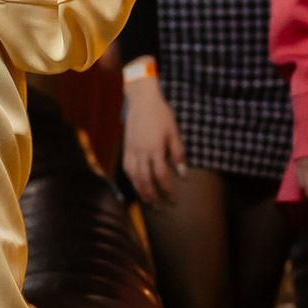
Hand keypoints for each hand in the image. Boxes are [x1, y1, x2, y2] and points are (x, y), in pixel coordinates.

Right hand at [121, 74, 186, 207]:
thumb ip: (177, 153)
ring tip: (147, 201)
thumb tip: (181, 173)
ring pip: (134, 177)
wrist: (142, 100)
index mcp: (155, 149)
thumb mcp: (174, 132)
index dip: (168, 190)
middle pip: (145, 180)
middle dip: (153, 196)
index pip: (161, 176)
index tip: (173, 200)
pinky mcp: (126, 148)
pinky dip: (132, 179)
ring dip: (140, 191)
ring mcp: (131, 150)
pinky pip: (127, 168)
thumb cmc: (161, 114)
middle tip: (160, 207)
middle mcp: (141, 153)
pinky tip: (136, 184)